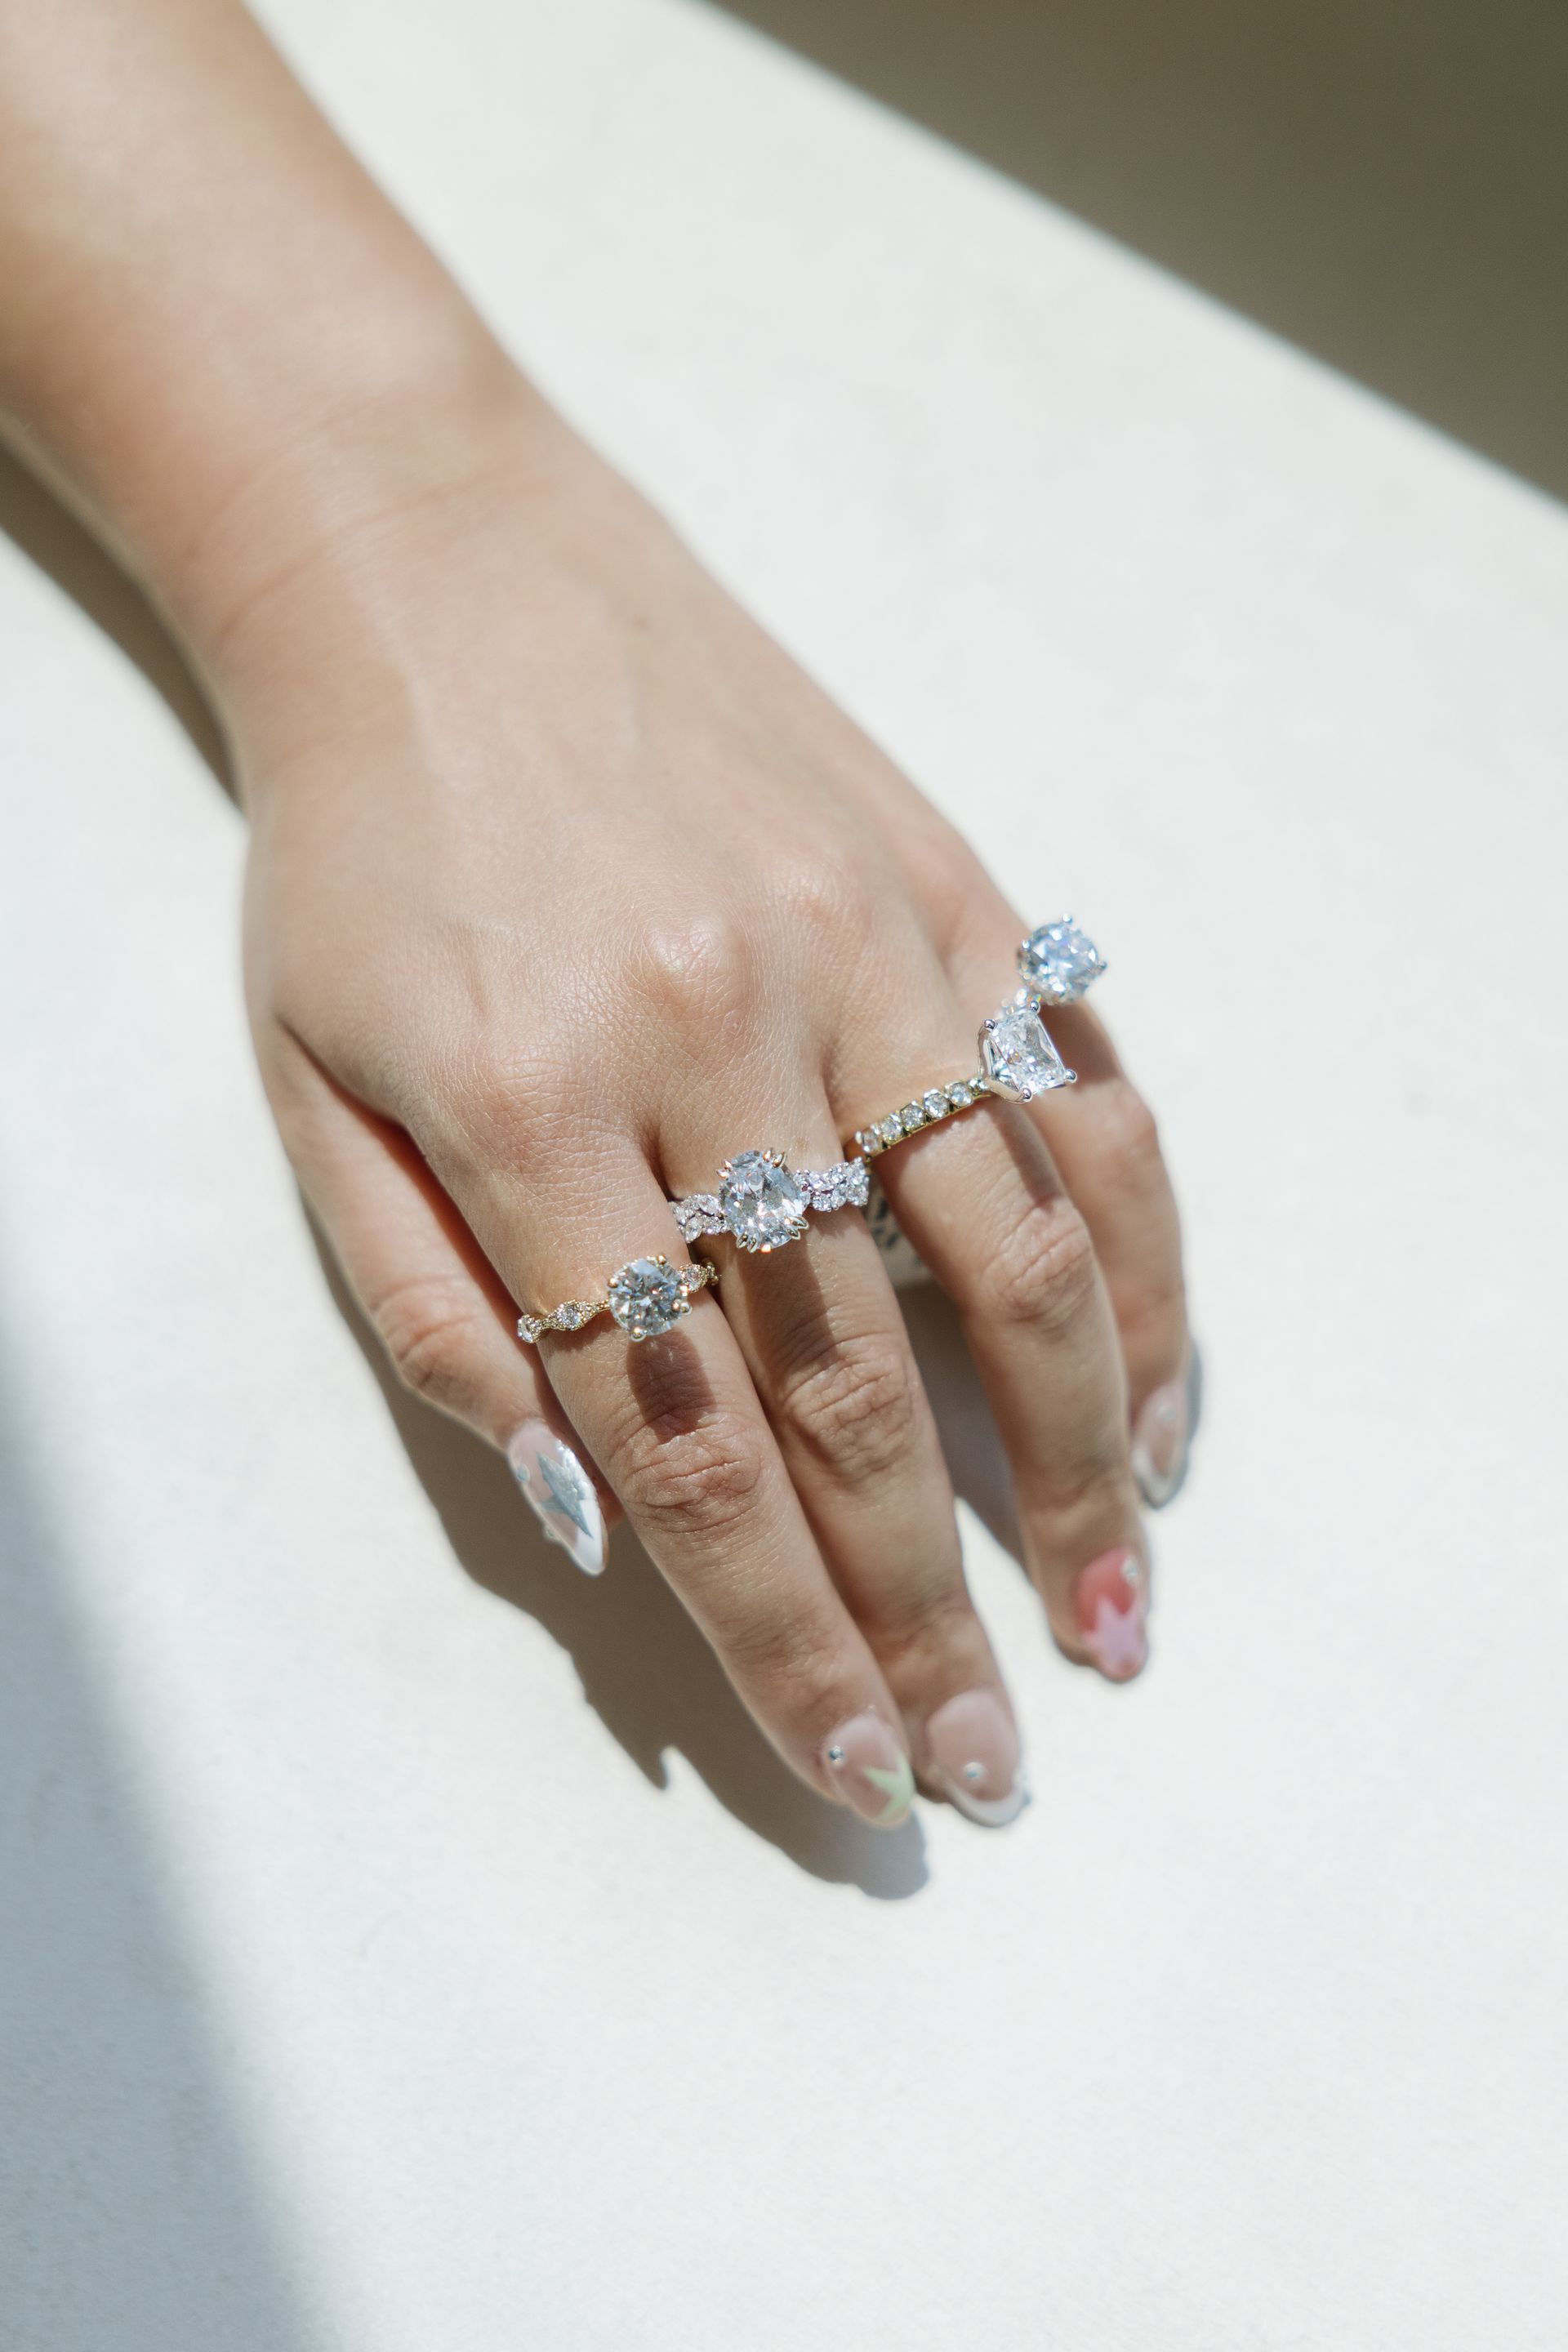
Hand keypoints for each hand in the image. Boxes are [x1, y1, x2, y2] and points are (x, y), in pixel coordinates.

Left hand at [230, 388, 1191, 1830]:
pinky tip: (1156, 1385)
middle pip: (858, 1390)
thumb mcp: (308, 1090)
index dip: (782, 1636)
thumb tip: (593, 1515)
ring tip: (1116, 1609)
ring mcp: (857, 951)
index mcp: (532, 1112)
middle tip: (990, 1760)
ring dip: (1080, 1463)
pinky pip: (1087, 1092)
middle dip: (932, 1609)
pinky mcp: (947, 882)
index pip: (686, 1446)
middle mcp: (718, 1038)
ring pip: (1018, 1253)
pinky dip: (1144, 1258)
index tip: (853, 1766)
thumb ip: (438, 1309)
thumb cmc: (359, 853)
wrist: (434, 567)